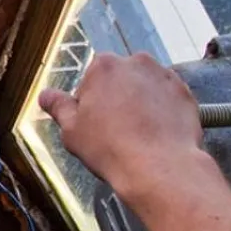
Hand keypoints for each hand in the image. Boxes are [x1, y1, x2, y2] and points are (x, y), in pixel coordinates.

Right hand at [38, 52, 211, 205]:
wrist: (159, 167)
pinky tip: (156, 135)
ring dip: (140, 103)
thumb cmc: (111, 148)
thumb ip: (58, 107)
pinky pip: (167, 99)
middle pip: (120, 79)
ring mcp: (164, 76)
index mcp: (104, 66)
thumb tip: (45, 95)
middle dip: (117, 98)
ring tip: (138, 134)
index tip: (94, 123)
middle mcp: (136, 62)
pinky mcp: (185, 93)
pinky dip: (162, 111)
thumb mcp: (71, 130)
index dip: (90, 103)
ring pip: (145, 87)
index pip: (91, 79)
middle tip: (115, 130)